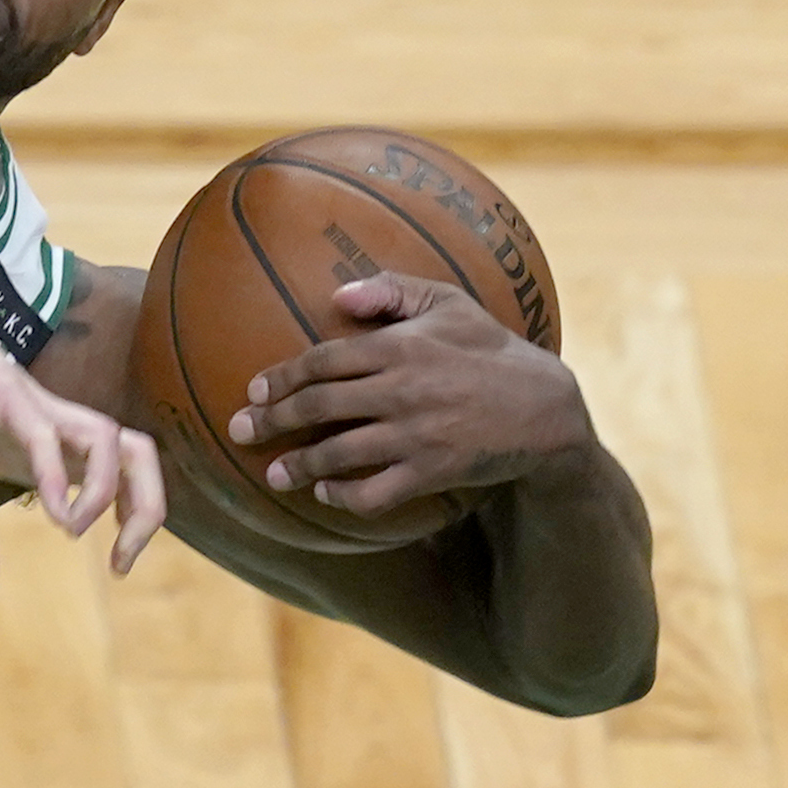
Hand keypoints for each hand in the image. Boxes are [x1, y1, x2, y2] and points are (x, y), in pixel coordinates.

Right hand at [0, 291, 165, 599]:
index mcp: (54, 449)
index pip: (126, 475)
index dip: (137, 520)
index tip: (117, 566)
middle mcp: (58, 428)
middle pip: (139, 455)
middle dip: (147, 508)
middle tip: (122, 560)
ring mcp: (36, 410)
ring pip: (108, 439)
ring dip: (105, 491)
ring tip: (72, 529)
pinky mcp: (5, 396)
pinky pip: (44, 434)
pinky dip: (55, 474)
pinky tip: (49, 510)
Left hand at [226, 274, 591, 519]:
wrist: (547, 408)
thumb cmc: (490, 350)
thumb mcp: (450, 303)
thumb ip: (392, 290)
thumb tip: (336, 295)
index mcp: (400, 347)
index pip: (323, 361)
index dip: (282, 377)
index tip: (254, 391)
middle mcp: (403, 390)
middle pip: (319, 407)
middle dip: (273, 421)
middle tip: (240, 431)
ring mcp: (418, 434)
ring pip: (340, 453)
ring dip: (300, 465)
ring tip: (274, 473)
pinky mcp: (434, 471)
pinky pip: (377, 492)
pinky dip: (345, 496)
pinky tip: (327, 494)